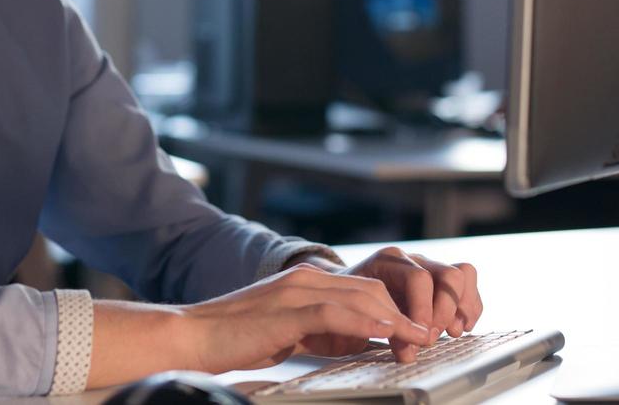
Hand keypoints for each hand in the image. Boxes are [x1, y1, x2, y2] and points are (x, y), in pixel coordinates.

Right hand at [177, 263, 430, 372]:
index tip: (418, 331)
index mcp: (307, 282)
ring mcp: (295, 292)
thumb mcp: (290, 330)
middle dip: (404, 313)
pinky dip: (364, 322)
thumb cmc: (235, 338)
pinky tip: (384, 332)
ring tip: (418, 338)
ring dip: (395, 319)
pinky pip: (333, 313)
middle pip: (371, 288)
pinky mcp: (285, 311)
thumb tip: (360, 339)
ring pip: (360, 296)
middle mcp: (306, 279)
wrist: (191, 335)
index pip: (365, 288)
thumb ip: (323, 329)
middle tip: (427, 338)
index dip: (396, 309)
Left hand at [326, 248, 482, 362]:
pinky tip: (462, 327)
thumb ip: (384, 328)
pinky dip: (470, 306)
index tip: (421, 336)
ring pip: (463, 274)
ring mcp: (430, 265)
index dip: (424, 310)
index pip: (418, 279)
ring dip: (462, 307)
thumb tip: (409, 353)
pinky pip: (468, 283)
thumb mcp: (360, 310)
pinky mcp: (441, 278)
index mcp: (389, 260)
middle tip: (432, 338)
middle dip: (444, 311)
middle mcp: (413, 259)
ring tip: (454, 332)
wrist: (347, 289)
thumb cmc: (353, 301)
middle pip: (447, 275)